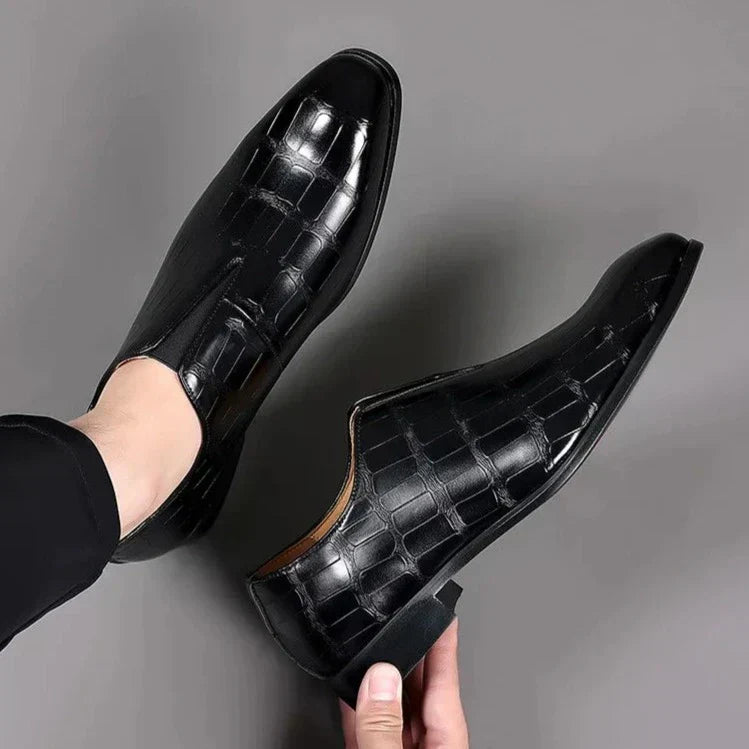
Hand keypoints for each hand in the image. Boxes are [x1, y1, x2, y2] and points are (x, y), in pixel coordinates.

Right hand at [339, 620, 468, 747]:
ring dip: (376, 678)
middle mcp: (427, 747)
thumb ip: (385, 728)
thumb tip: (379, 679)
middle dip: (405, 652)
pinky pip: (368, 728)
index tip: (440, 608)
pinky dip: (356, 707)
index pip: (446, 682)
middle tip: (393, 616)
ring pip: (391, 705)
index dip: (443, 642)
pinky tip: (346, 688)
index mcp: (445, 746)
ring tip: (363, 645)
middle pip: (418, 688)